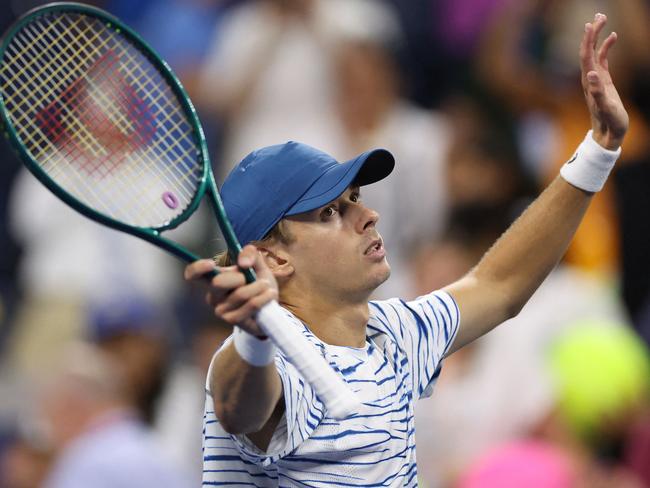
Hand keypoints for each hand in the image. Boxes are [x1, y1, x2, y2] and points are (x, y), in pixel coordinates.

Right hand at [184, 245, 278, 335]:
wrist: (271, 308)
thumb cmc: (259, 285)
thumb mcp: (258, 265)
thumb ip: (251, 254)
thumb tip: (242, 262)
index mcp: (214, 279)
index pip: (193, 274)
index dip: (197, 268)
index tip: (211, 264)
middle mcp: (212, 295)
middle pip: (218, 282)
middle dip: (241, 277)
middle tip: (251, 278)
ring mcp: (220, 310)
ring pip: (240, 294)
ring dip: (259, 287)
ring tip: (266, 287)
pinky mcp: (232, 320)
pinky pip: (251, 305)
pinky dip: (264, 297)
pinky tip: (269, 295)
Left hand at [580, 13, 628, 149]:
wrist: (607, 134)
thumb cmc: (609, 122)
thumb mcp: (605, 107)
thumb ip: (598, 92)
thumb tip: (591, 73)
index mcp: (589, 82)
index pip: (586, 56)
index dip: (588, 40)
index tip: (592, 24)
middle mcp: (589, 79)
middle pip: (587, 51)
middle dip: (592, 32)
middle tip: (599, 14)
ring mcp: (595, 79)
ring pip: (594, 53)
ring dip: (597, 36)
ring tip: (603, 18)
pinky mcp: (603, 82)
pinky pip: (603, 60)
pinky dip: (606, 47)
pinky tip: (613, 37)